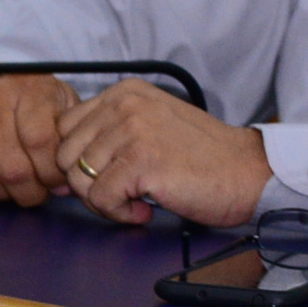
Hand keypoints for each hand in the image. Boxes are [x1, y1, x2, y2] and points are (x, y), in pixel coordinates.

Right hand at [0, 73, 79, 207]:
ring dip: (2, 195)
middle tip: (37, 192)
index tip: (57, 182)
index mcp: (29, 88)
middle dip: (30, 191)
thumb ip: (69, 143)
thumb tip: (65, 189)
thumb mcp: (63, 108)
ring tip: (14, 190)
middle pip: (12, 167)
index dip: (51, 173)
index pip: (40, 142)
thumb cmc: (36, 102)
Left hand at [52, 79, 273, 228]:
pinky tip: (146, 208)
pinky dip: (120, 213)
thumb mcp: (151, 126)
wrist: (248, 173)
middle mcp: (125, 105)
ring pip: (79, 180)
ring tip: (137, 199)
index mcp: (124, 93)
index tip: (108, 175)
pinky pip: (100, 200)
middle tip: (123, 192)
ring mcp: (133, 132)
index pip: (64, 128)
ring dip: (105, 201)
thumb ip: (108, 135)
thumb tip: (59, 172)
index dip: (79, 160)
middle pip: (65, 156)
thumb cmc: (203, 157)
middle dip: (88, 183)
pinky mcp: (142, 162)